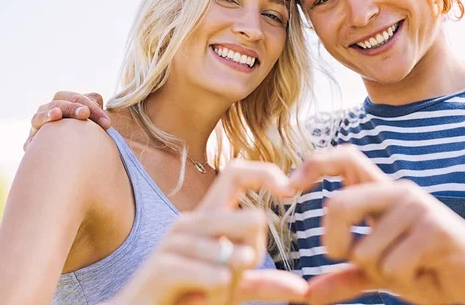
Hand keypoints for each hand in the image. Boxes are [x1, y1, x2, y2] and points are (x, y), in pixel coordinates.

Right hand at [24, 91, 109, 149]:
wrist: (72, 152)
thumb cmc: (87, 130)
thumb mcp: (93, 119)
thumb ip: (94, 107)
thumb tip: (97, 101)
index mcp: (65, 102)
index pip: (76, 98)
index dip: (92, 107)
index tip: (106, 123)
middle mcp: (49, 110)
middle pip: (58, 103)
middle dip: (72, 107)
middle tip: (85, 114)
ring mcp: (38, 125)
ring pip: (38, 117)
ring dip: (47, 114)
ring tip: (56, 114)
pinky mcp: (32, 142)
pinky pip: (30, 141)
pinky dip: (32, 140)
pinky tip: (36, 142)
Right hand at [111, 159, 308, 304]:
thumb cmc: (185, 298)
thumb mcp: (229, 289)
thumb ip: (261, 284)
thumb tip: (301, 291)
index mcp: (207, 218)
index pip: (237, 173)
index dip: (266, 173)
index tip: (290, 191)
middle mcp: (191, 221)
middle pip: (252, 219)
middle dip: (254, 256)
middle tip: (231, 278)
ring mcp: (174, 241)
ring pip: (235, 252)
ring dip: (232, 283)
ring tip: (211, 292)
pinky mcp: (162, 265)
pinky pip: (214, 273)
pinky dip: (217, 289)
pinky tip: (206, 296)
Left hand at [291, 146, 464, 304]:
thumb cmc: (430, 270)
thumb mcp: (381, 273)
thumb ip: (346, 278)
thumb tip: (306, 295)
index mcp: (382, 193)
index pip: (344, 159)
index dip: (313, 165)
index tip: (288, 188)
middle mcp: (397, 190)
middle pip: (337, 206)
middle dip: (336, 244)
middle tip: (357, 259)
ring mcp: (416, 206)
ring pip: (364, 248)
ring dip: (382, 273)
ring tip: (414, 268)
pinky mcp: (435, 227)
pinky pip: (392, 265)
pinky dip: (405, 282)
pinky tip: (429, 273)